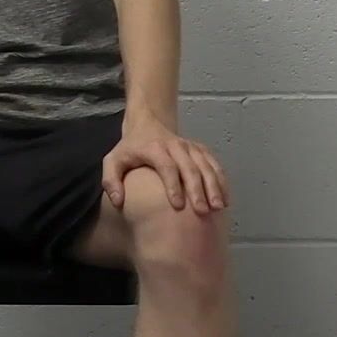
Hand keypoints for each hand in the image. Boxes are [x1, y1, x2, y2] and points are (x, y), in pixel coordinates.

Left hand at [101, 114, 228, 214]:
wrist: (147, 124)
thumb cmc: (129, 149)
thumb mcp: (113, 160)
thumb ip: (111, 180)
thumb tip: (117, 201)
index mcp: (154, 148)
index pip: (167, 167)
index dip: (173, 186)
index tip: (177, 206)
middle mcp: (175, 146)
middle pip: (190, 168)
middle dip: (197, 190)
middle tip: (202, 212)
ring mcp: (190, 147)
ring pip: (206, 165)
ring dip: (214, 186)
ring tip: (218, 207)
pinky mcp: (199, 149)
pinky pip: (214, 163)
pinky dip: (221, 180)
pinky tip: (225, 198)